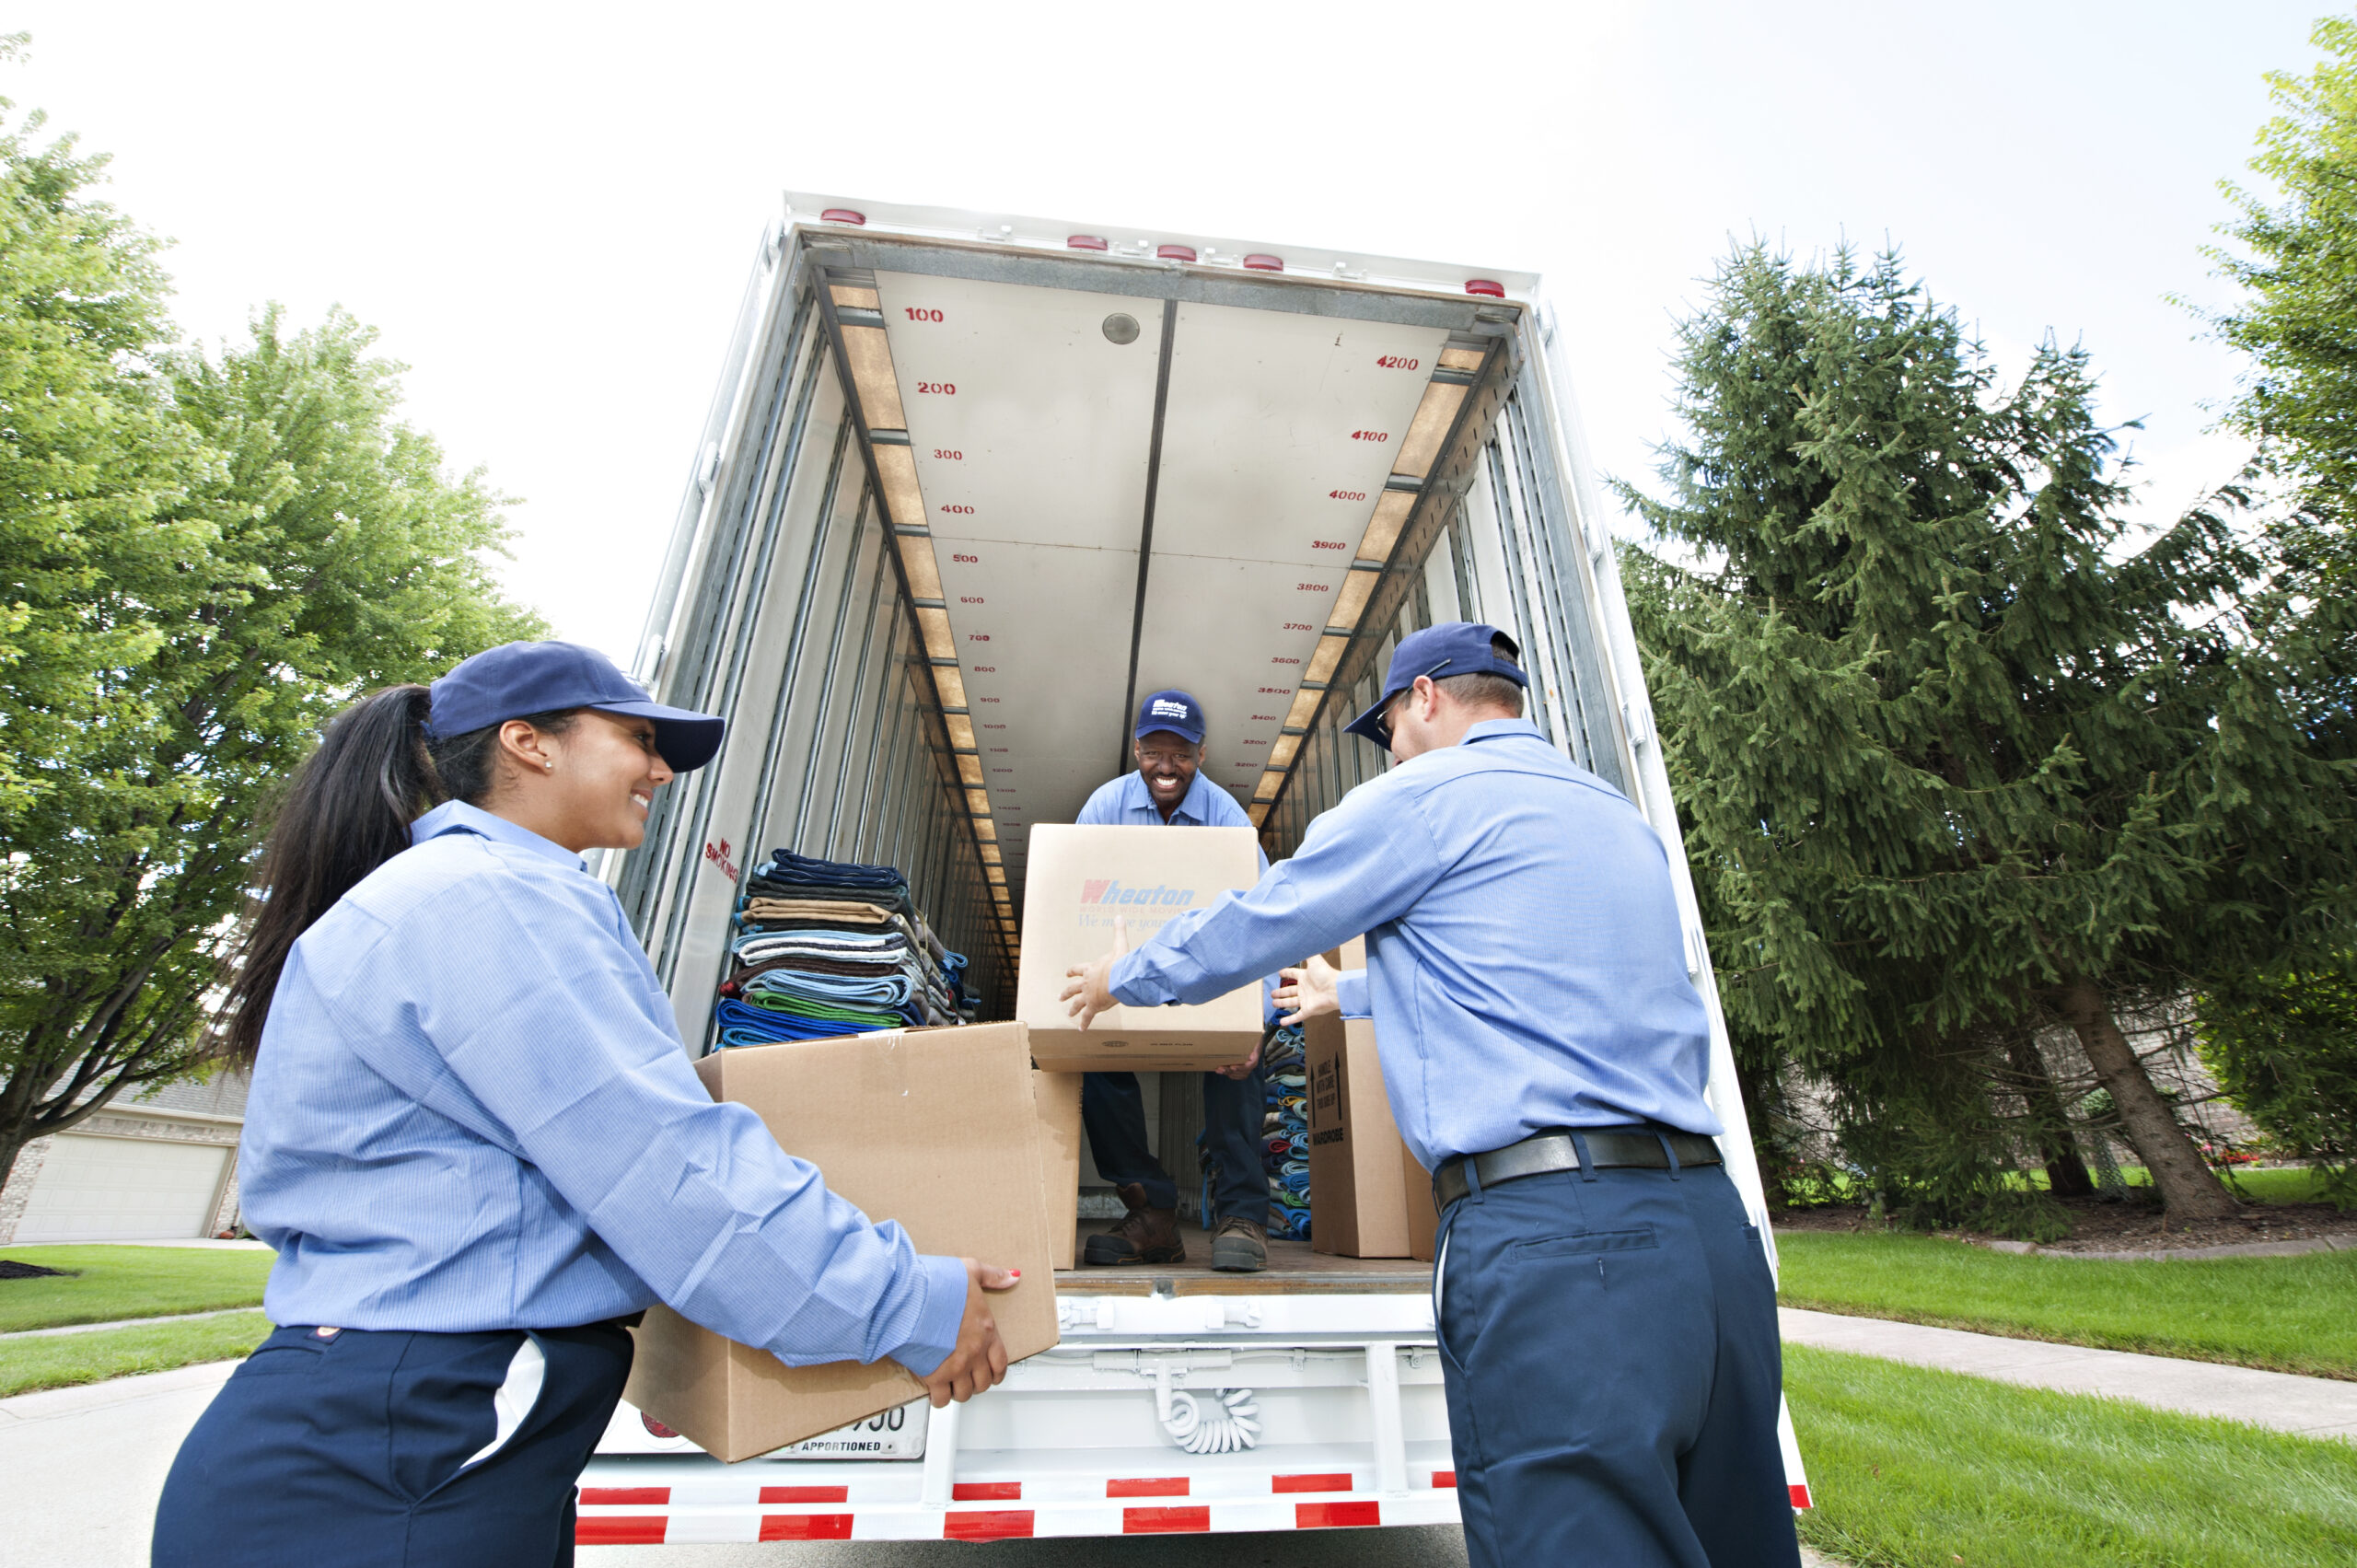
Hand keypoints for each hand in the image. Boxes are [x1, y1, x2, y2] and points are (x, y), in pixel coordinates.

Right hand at [921, 1259, 1019, 1407]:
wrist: (909, 1297)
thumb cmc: (935, 1284)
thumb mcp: (970, 1270)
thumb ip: (992, 1276)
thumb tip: (1011, 1277)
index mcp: (986, 1330)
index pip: (1000, 1361)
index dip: (997, 1372)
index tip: (992, 1374)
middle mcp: (974, 1352)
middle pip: (983, 1382)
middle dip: (977, 1382)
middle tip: (968, 1379)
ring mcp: (955, 1366)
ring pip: (964, 1393)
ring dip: (959, 1392)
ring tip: (952, 1386)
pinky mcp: (934, 1376)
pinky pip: (942, 1399)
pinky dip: (939, 1399)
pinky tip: (935, 1393)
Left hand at [1059, 916, 1125, 1028]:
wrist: (1119, 979)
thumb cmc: (1119, 963)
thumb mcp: (1119, 945)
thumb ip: (1119, 932)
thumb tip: (1119, 916)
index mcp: (1090, 969)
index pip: (1077, 969)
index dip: (1072, 971)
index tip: (1066, 973)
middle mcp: (1086, 983)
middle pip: (1072, 988)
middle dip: (1066, 993)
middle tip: (1060, 997)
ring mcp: (1089, 996)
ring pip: (1077, 1003)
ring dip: (1073, 1008)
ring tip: (1069, 1013)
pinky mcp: (1094, 1006)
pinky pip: (1088, 1017)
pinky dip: (1085, 1023)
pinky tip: (1081, 1029)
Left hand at [1215, 1032, 1264, 1079]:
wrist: (1253, 1035)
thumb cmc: (1251, 1033)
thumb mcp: (1251, 1031)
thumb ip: (1246, 1031)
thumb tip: (1239, 1025)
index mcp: (1255, 1052)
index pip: (1251, 1064)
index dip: (1242, 1067)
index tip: (1232, 1066)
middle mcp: (1253, 1060)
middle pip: (1244, 1071)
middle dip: (1231, 1071)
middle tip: (1220, 1068)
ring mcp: (1250, 1065)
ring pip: (1241, 1074)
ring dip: (1229, 1073)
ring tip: (1219, 1070)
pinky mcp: (1245, 1067)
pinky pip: (1240, 1075)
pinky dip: (1232, 1075)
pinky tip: (1223, 1072)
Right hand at [1275, 955, 1341, 1024]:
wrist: (1335, 989)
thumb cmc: (1326, 974)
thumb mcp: (1314, 959)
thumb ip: (1306, 952)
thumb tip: (1300, 941)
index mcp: (1306, 977)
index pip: (1293, 975)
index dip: (1286, 973)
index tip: (1279, 972)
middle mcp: (1305, 989)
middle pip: (1290, 991)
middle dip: (1281, 992)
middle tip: (1272, 993)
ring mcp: (1306, 1000)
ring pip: (1291, 1003)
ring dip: (1282, 1004)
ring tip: (1274, 1003)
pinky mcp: (1308, 1010)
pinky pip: (1297, 1016)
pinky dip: (1289, 1020)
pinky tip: (1281, 1022)